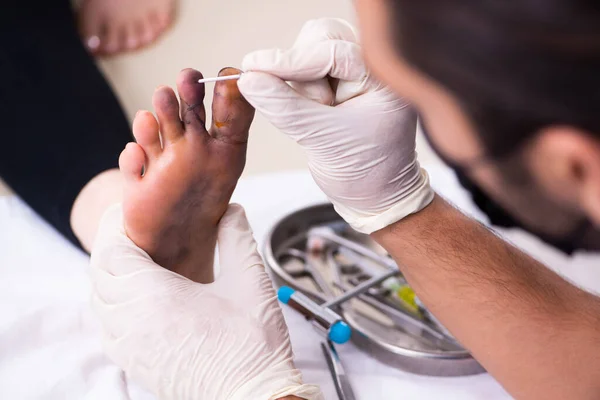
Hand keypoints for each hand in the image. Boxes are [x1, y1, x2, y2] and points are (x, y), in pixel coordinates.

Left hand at [89, 204, 321, 399]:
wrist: (252, 397)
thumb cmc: (252, 345)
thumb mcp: (250, 281)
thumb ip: (236, 238)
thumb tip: (232, 211)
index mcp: (155, 296)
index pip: (111, 250)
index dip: (115, 225)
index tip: (128, 211)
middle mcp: (132, 321)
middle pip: (98, 273)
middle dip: (110, 246)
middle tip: (132, 232)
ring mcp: (130, 347)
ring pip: (98, 302)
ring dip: (108, 276)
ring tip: (134, 262)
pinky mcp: (135, 365)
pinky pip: (106, 329)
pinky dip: (110, 307)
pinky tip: (135, 302)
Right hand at [238, 18, 432, 233]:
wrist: (374, 194)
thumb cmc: (364, 171)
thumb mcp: (322, 140)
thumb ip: (285, 108)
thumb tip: (248, 80)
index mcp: (384, 79)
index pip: (332, 51)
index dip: (291, 60)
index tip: (255, 68)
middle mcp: (372, 66)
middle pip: (320, 39)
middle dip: (303, 74)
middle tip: (315, 111)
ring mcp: (354, 72)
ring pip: (309, 51)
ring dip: (300, 81)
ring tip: (318, 118)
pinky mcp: (337, 82)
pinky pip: (305, 70)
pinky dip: (297, 87)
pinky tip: (311, 112)